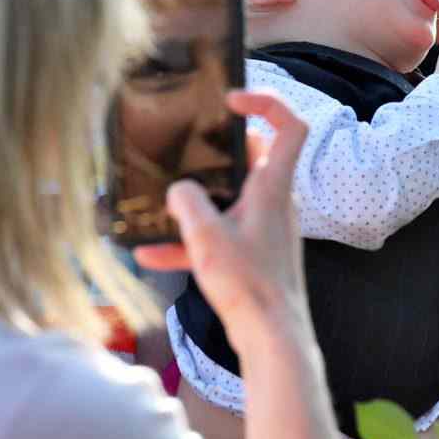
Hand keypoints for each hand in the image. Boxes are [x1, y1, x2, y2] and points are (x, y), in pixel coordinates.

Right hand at [134, 89, 311, 348]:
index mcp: (273, 187)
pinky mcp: (252, 255)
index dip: (267, 102)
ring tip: (158, 200)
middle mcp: (274, 203)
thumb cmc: (248, 283)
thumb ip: (187, 202)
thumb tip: (178, 190)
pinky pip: (219, 236)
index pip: (290, 126)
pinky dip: (189, 241)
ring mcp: (264, 229)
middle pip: (252, 159)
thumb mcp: (207, 235)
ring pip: (229, 199)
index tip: (232, 100)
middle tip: (185, 150)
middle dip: (216, 153)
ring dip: (196, 200)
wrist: (270, 337)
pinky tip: (148, 254)